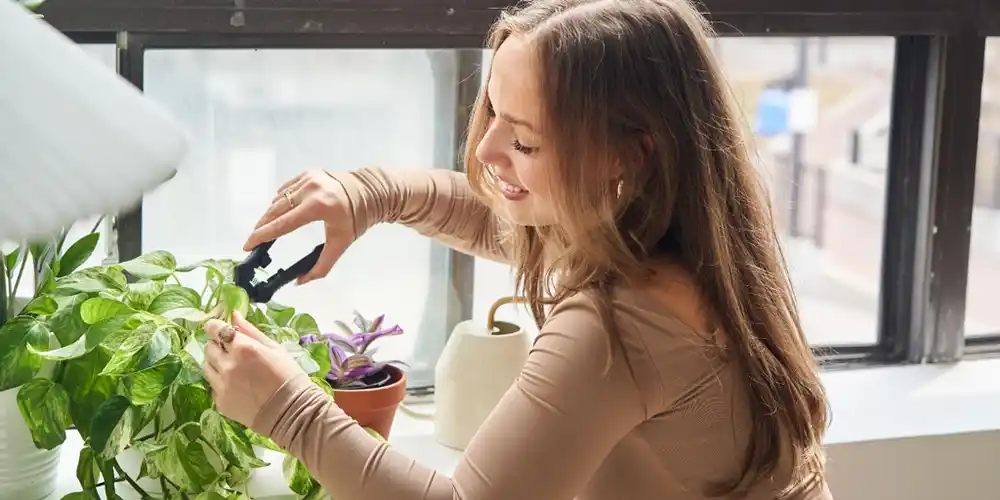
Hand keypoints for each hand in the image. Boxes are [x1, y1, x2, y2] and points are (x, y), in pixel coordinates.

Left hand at [203, 312, 305, 430]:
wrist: (291, 412)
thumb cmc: (288, 375)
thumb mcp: (274, 348)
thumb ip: (250, 331)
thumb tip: (233, 315)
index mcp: (242, 348)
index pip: (215, 330)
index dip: (214, 326)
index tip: (216, 327)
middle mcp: (227, 366)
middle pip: (208, 348)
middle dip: (217, 345)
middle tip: (232, 351)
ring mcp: (222, 386)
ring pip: (206, 367)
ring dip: (216, 363)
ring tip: (233, 369)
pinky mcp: (220, 403)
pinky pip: (213, 386)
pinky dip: (221, 383)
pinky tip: (238, 386)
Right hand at [244, 169, 356, 284]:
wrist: (371, 191)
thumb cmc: (358, 219)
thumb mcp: (341, 244)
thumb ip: (321, 266)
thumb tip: (300, 281)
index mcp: (318, 207)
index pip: (282, 224)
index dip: (262, 236)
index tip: (248, 245)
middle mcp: (310, 189)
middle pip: (275, 211)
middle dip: (262, 227)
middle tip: (253, 241)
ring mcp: (308, 178)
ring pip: (278, 199)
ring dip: (271, 215)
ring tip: (269, 229)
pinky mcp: (308, 173)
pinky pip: (286, 189)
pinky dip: (281, 201)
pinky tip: (282, 212)